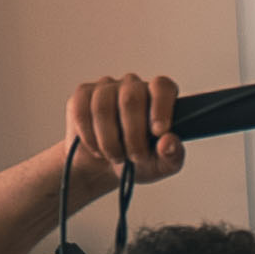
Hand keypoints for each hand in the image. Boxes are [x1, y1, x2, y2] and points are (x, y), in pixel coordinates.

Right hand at [63, 74, 189, 185]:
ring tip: (116, 156)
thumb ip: (172, 155)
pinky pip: (82, 112)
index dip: (161, 106)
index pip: (162, 86)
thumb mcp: (161, 165)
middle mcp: (133, 86)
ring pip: (103, 108)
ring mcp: (106, 88)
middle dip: (133, 135)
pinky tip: (97, 149)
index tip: (158, 131)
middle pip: (131, 99)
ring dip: (109, 141)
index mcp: (159, 97)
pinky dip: (89, 137)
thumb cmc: (139, 160)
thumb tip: (168, 142)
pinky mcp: (82, 95)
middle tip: (136, 156)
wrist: (105, 167)